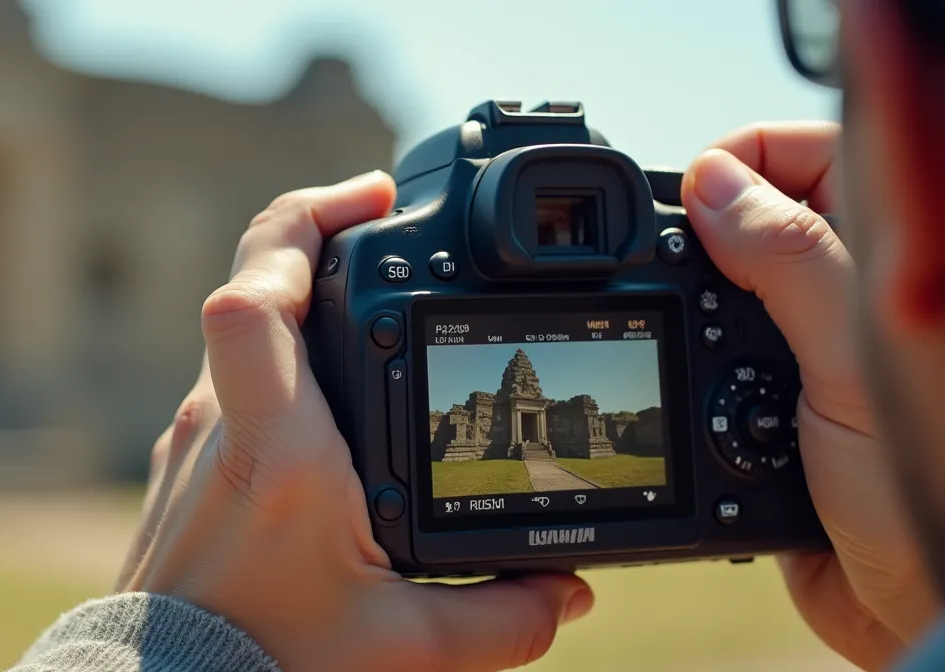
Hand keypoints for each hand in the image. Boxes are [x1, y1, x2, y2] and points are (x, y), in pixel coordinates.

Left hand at [115, 171, 593, 670]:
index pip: (254, 299)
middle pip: (253, 283)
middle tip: (386, 217)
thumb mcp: (401, 647)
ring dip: (303, 294)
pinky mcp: (190, 459)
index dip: (306, 225)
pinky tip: (332, 390)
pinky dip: (284, 354)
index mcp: (279, 452)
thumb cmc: (264, 662)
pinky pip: (235, 374)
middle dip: (322, 233)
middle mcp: (226, 427)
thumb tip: (567, 592)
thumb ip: (499, 620)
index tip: (372, 201)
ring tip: (372, 294)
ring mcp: (197, 436)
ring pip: (245, 328)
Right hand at [682, 123, 937, 670]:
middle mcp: (845, 288)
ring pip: (716, 286)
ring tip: (688, 345)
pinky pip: (704, 356)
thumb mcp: (855, 360)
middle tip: (677, 279)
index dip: (740, 161)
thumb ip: (789, 260)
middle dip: (697, 238)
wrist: (910, 608)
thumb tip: (713, 183)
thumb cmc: (927, 487)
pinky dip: (683, 366)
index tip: (692, 200)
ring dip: (686, 311)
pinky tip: (688, 385)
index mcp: (883, 258)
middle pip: (749, 215)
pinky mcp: (768, 397)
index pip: (805, 155)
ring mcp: (806, 342)